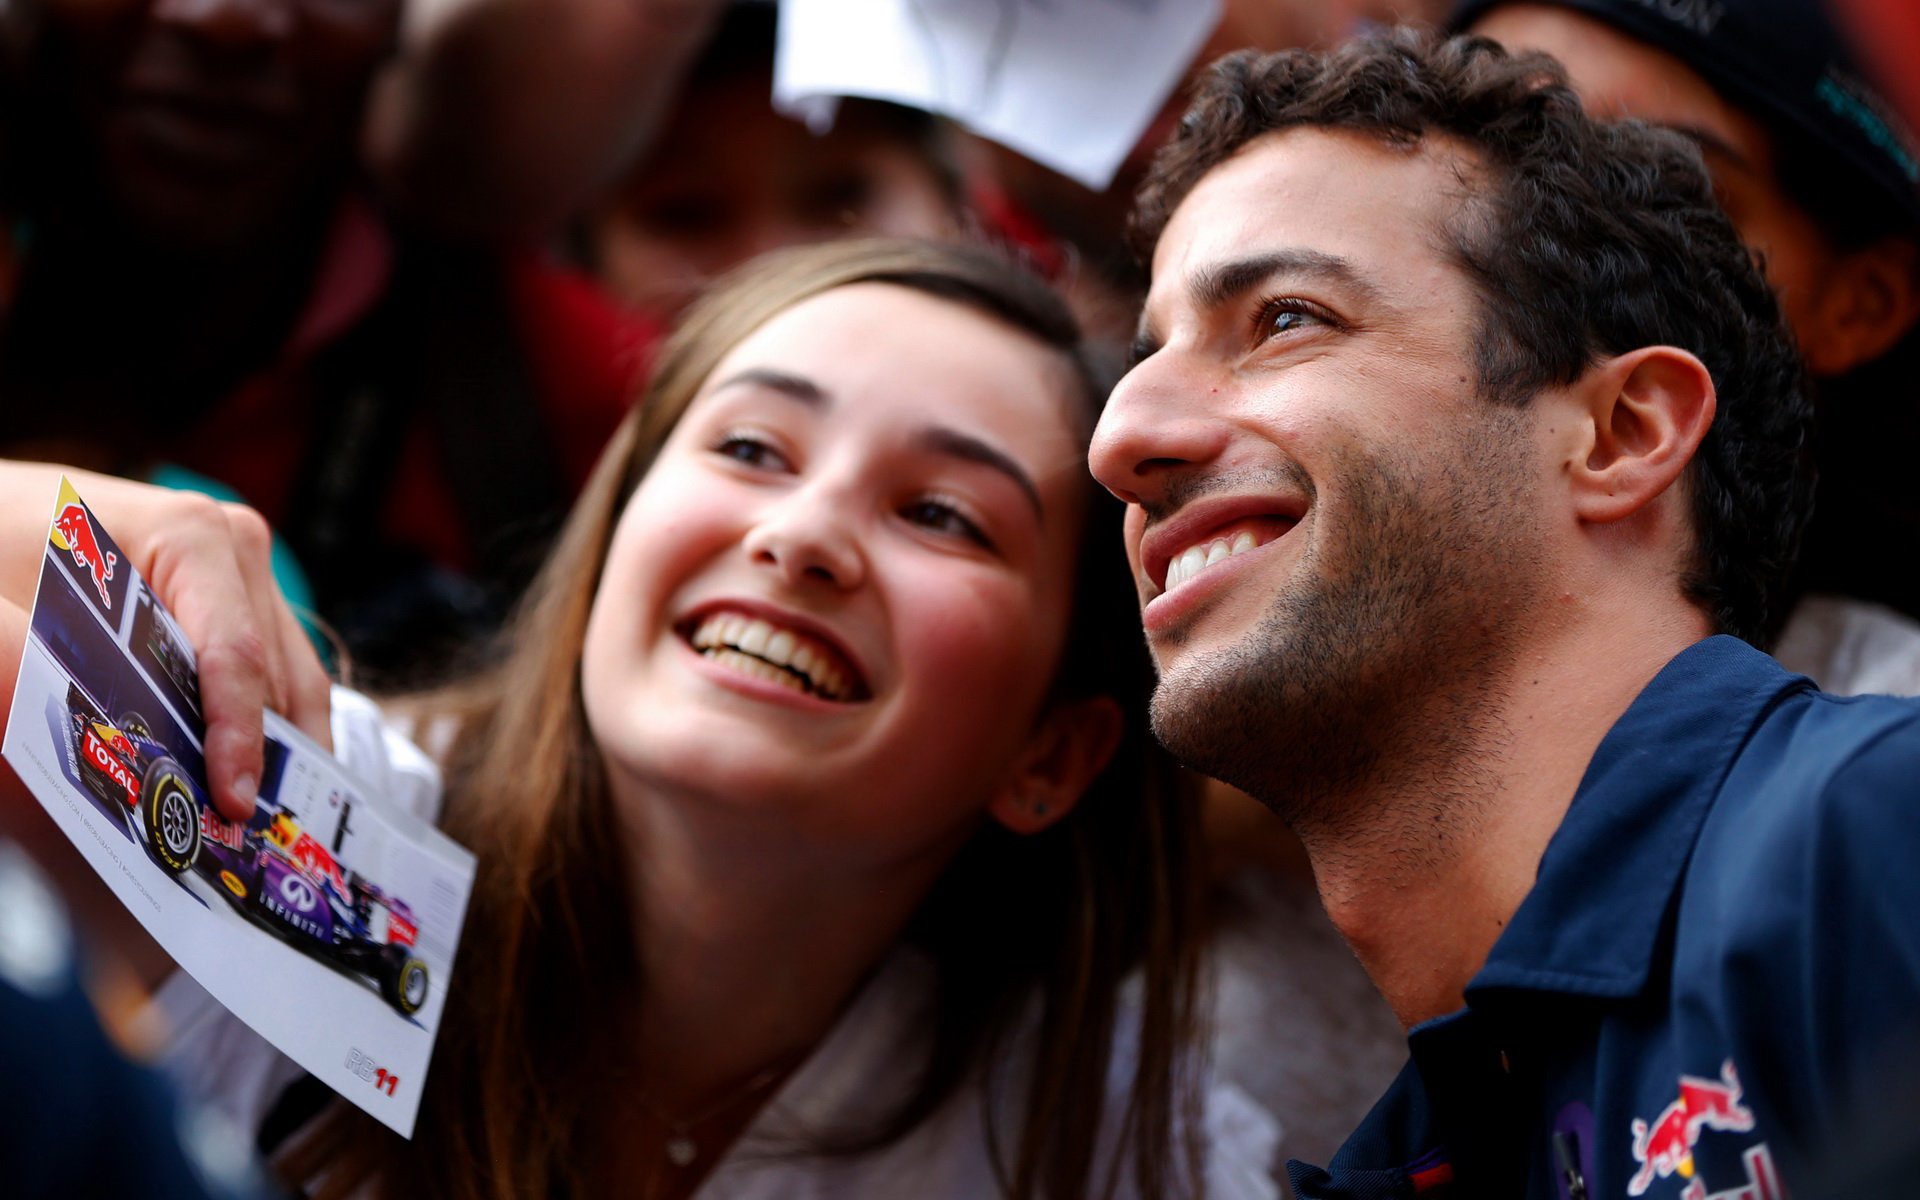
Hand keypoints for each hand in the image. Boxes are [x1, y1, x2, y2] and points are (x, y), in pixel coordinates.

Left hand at [0, 463, 331, 822]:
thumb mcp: (5, 609)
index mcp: (192, 536)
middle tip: (235, 828)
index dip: (237, 736)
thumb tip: (82, 746)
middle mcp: (238, 547)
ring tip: (252, 817)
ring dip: (271, 749)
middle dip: (256, 754)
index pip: (237, 656)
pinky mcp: (248, 598)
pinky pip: (279, 674)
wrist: (3, 512)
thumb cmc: (2, 545)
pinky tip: (244, 776)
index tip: (230, 801)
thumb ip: (30, 667)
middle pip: (274, 676)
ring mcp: (250, 572)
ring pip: (291, 682)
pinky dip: (263, 728)